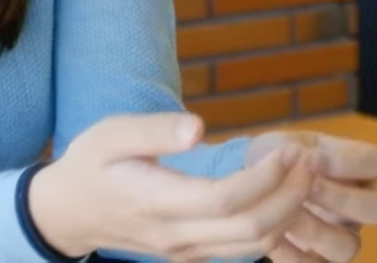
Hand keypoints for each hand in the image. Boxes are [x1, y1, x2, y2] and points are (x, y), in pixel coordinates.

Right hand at [28, 112, 319, 262]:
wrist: (68, 212)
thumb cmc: (90, 164)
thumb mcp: (111, 133)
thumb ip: (154, 130)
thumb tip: (198, 127)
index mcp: (155, 202)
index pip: (226, 199)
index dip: (266, 177)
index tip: (287, 147)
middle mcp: (174, 236)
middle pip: (250, 229)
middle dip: (290, 194)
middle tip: (308, 158)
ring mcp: (184, 252)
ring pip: (253, 247)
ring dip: (288, 212)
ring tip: (302, 174)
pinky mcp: (191, 255)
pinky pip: (242, 251)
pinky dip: (273, 227)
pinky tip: (282, 195)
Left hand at [242, 130, 376, 261]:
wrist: (256, 189)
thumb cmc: (279, 161)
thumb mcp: (286, 144)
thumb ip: (296, 149)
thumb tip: (303, 157)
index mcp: (359, 169)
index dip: (348, 161)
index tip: (313, 158)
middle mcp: (360, 205)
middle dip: (341, 198)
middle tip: (306, 188)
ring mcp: (344, 236)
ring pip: (350, 246)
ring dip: (314, 230)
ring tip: (286, 216)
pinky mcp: (323, 261)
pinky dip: (293, 255)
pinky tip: (274, 239)